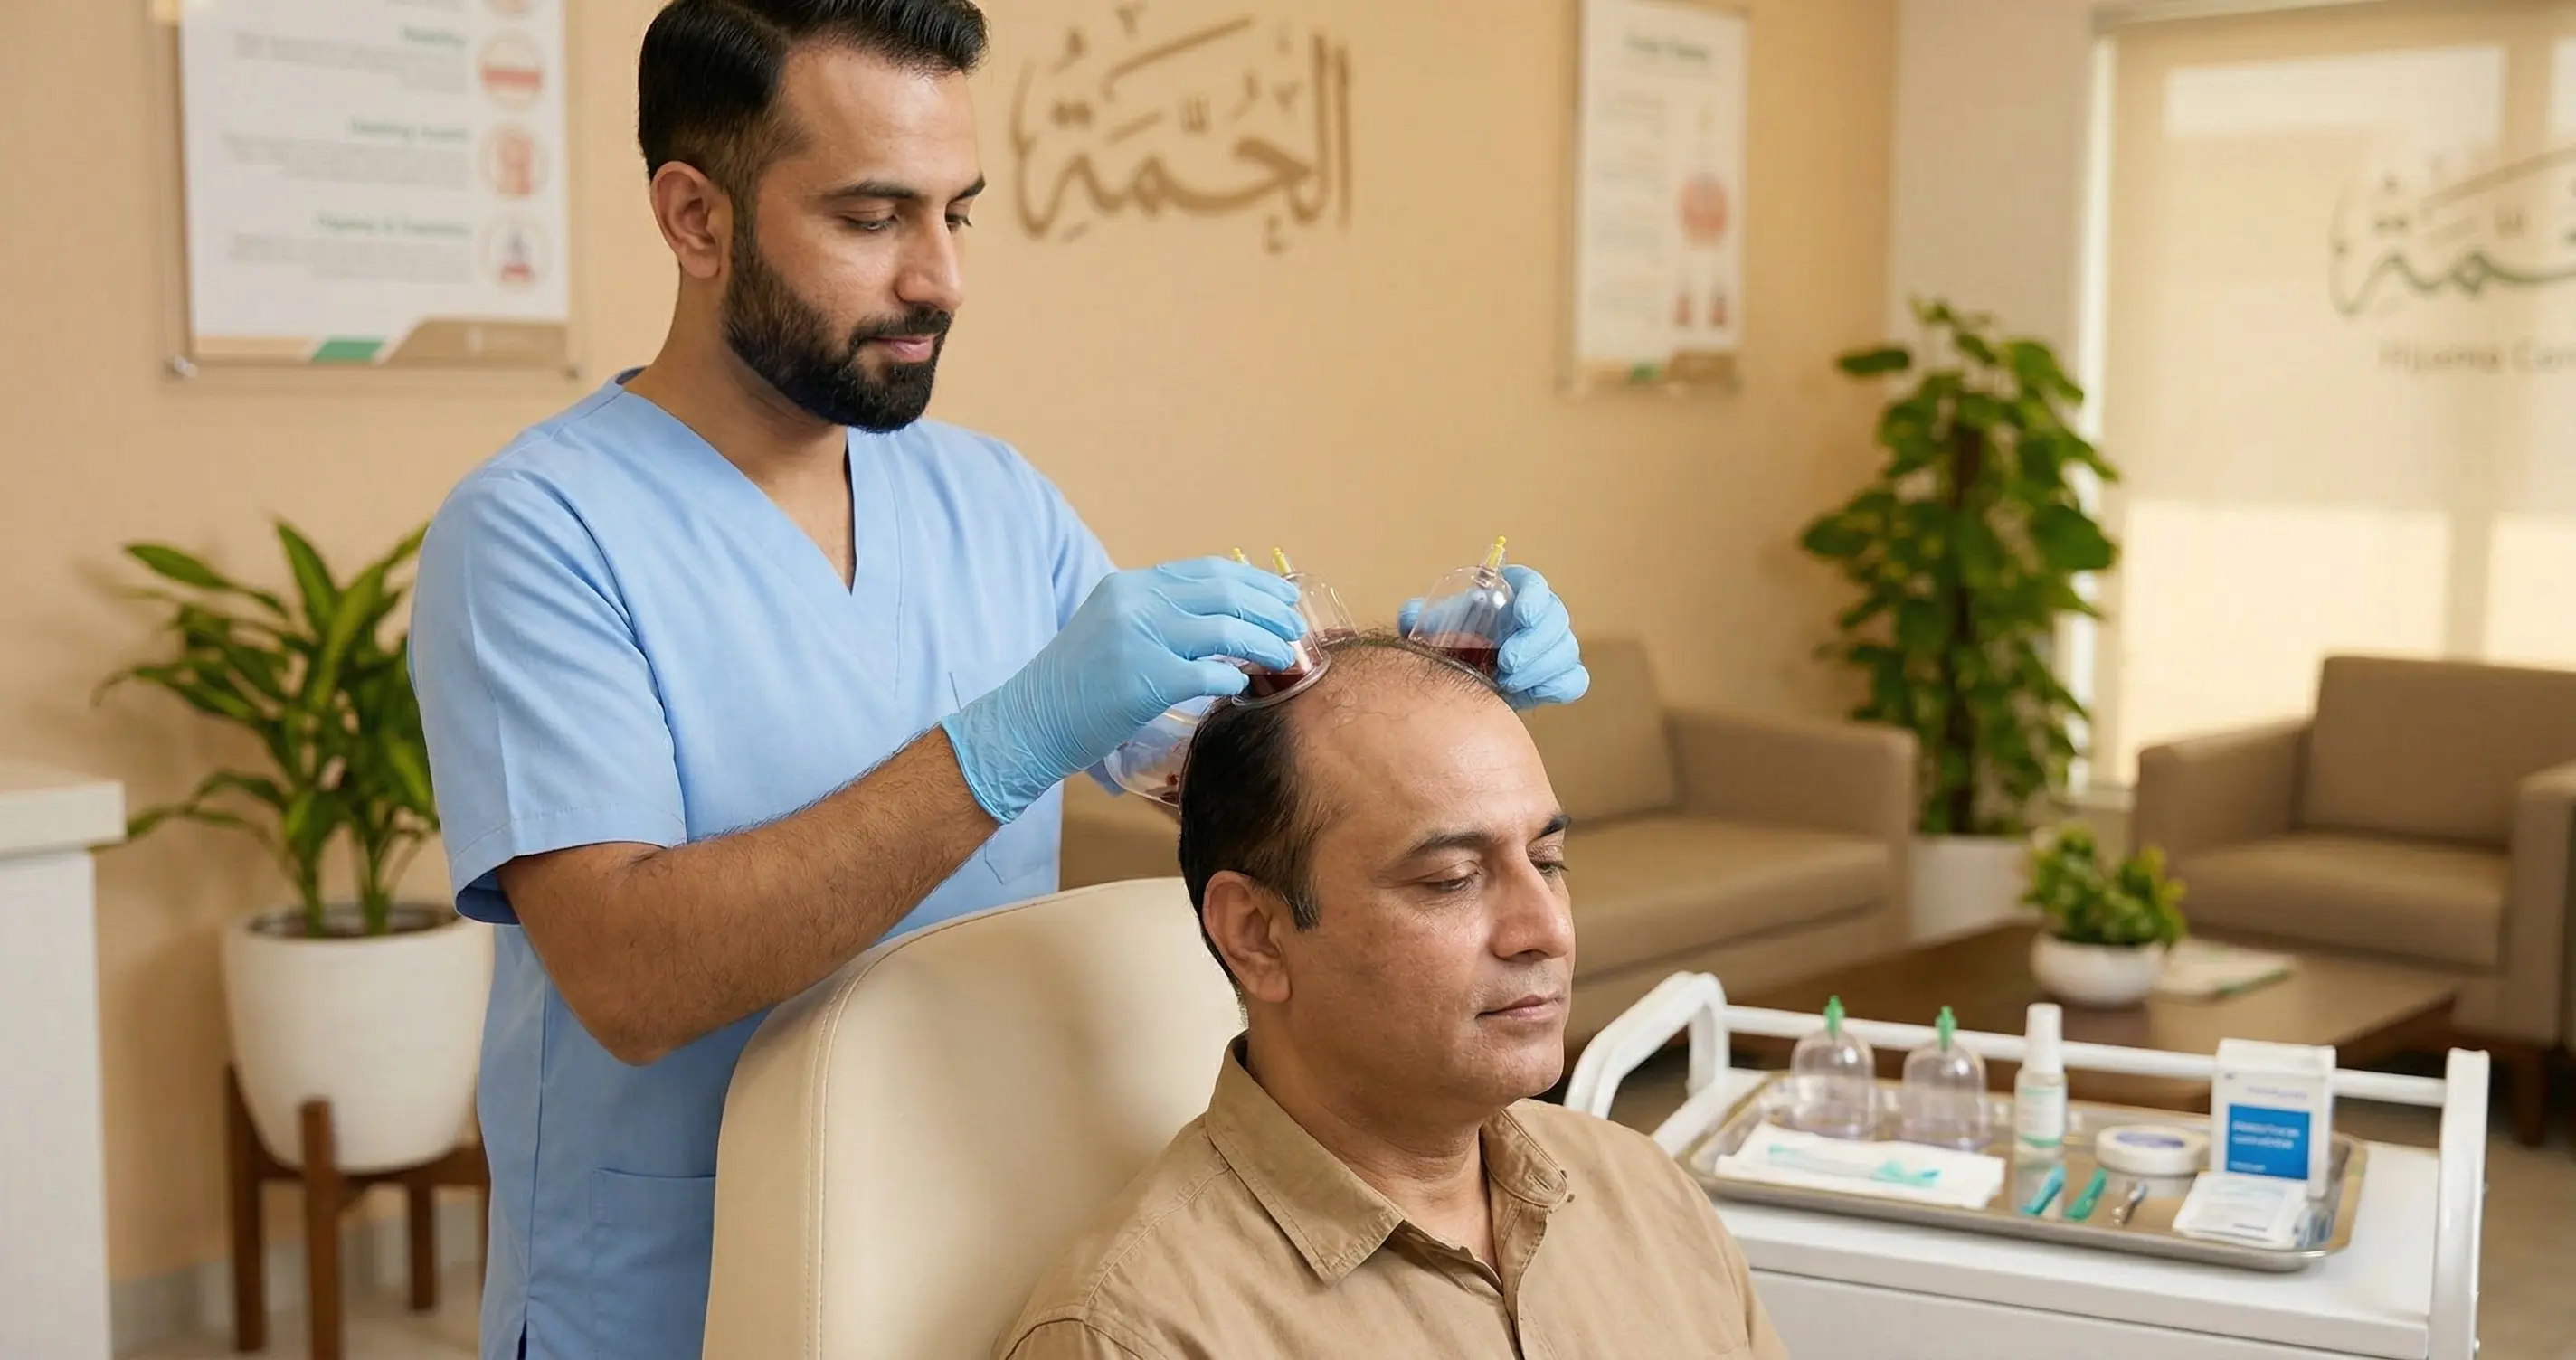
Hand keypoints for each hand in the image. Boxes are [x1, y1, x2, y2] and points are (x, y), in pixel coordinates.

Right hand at [941, 558, 1304, 821]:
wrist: (1027, 721)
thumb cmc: (1074, 686)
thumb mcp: (1111, 630)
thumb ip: (1157, 618)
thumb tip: (1220, 623)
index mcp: (1130, 585)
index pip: (1207, 571)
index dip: (1254, 582)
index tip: (1283, 596)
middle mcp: (1136, 603)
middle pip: (1224, 593)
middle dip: (1270, 609)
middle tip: (1295, 627)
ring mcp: (1139, 639)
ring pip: (1225, 630)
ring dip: (1264, 642)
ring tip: (1285, 657)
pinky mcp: (1144, 681)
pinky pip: (1208, 674)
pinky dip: (1233, 678)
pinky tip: (1243, 686)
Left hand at [1399, 563, 1587, 709]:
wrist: (1465, 676)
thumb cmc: (1453, 641)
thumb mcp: (1433, 628)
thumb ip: (1419, 618)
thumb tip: (1409, 616)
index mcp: (1512, 594)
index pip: (1534, 584)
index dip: (1534, 597)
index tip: (1522, 615)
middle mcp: (1538, 617)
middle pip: (1556, 619)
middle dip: (1535, 643)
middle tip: (1507, 664)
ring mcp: (1553, 646)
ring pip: (1567, 650)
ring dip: (1542, 669)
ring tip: (1509, 684)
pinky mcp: (1558, 676)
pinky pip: (1574, 680)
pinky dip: (1556, 687)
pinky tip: (1529, 695)